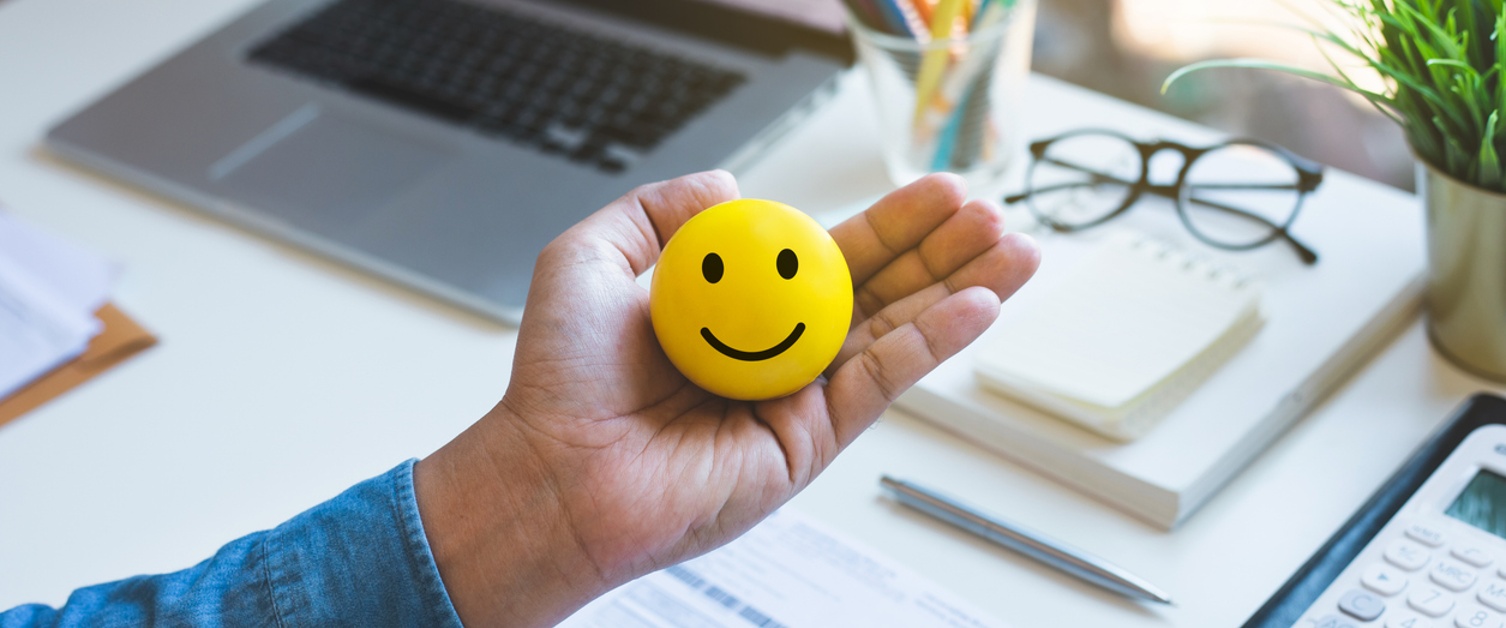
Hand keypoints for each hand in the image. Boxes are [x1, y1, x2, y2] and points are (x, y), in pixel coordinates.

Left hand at [414, 171, 1038, 625]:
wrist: (554, 471)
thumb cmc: (559, 380)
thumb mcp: (590, 259)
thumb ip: (656, 209)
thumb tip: (729, 184)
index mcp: (739, 307)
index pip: (832, 256)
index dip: (889, 224)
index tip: (938, 190)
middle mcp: (779, 352)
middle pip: (882, 291)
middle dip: (943, 252)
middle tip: (993, 214)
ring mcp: (799, 398)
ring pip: (897, 333)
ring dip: (961, 291)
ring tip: (1015, 251)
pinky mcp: (809, 443)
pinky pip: (881, 382)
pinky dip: (933, 344)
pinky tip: (977, 308)